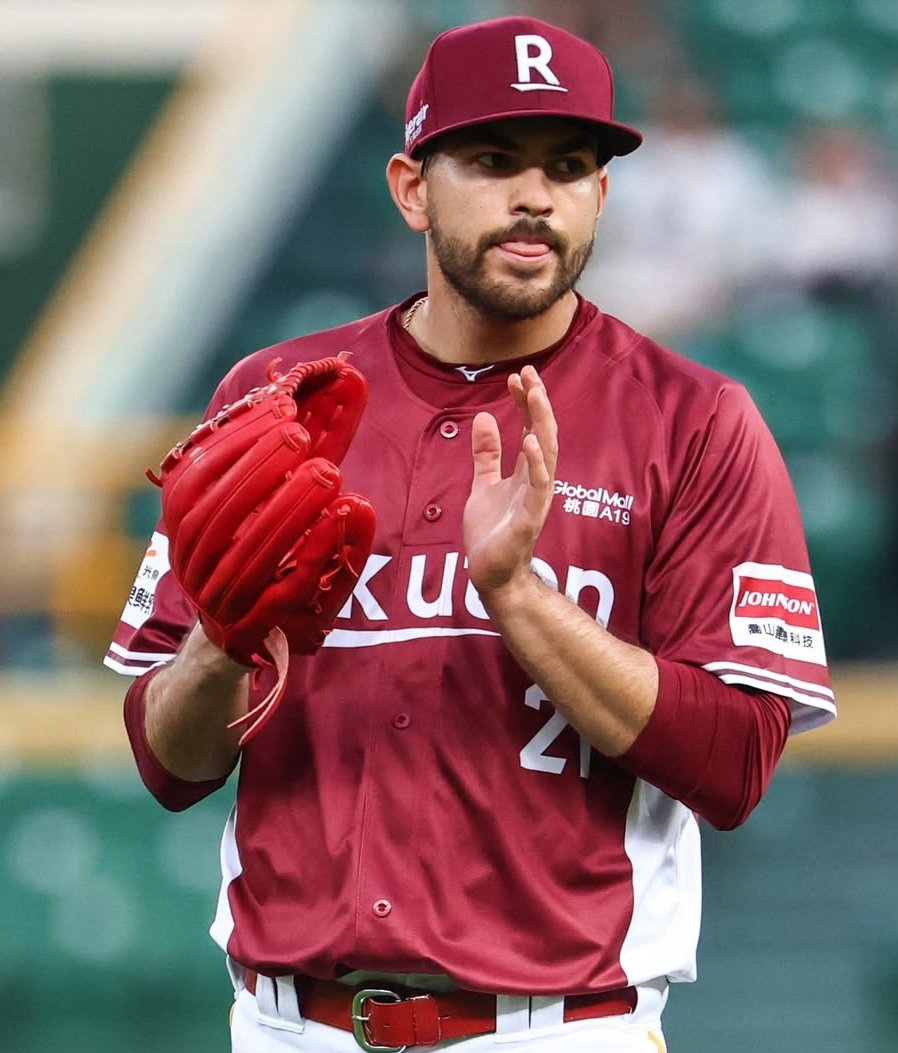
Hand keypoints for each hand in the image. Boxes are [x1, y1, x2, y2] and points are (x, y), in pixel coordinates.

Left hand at [463, 365, 557, 595]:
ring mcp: (536, 497)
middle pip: (543, 433)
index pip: (531, 427)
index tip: (517, 376)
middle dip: (538, 403)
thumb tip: (485, 417)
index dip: (526, 401)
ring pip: (546, 453)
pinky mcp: (531, 517)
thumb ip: (486, 453)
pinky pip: (538, 485)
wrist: (490, 573)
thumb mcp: (483, 483)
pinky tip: (528, 439)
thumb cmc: (492, 531)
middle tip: (529, 374)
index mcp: (526, 471)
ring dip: (541, 422)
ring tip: (534, 394)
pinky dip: (536, 462)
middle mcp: (536, 480)